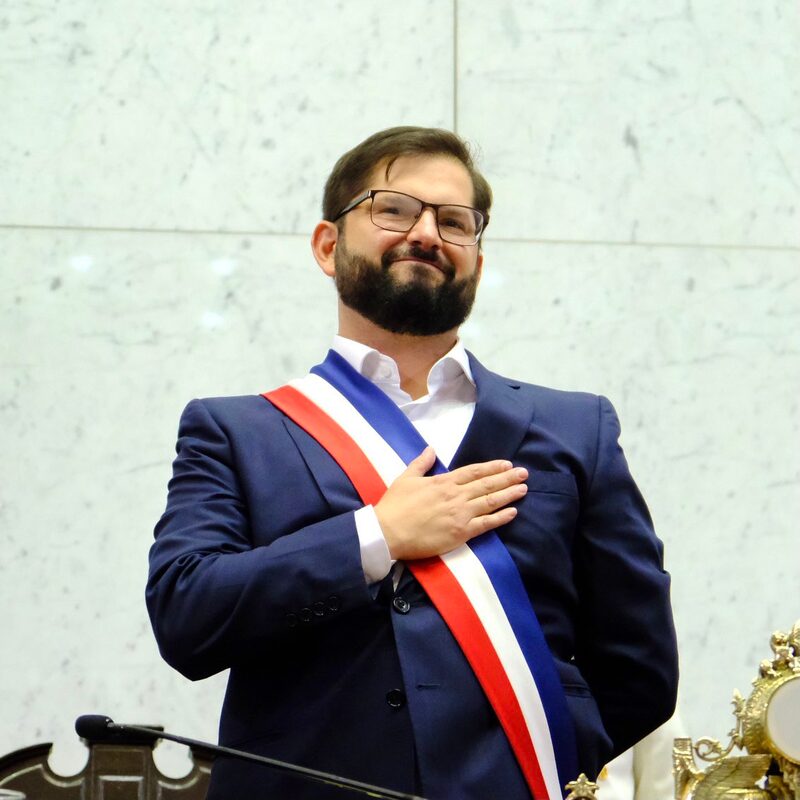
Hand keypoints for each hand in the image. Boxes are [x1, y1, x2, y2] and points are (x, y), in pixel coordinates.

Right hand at [374, 446, 527, 560]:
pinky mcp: (461, 533)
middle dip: (507, 478)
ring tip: (523, 488)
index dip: (492, 467)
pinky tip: (513, 511)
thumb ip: (421, 463)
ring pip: (490, 501)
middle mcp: (456, 495)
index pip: (474, 471)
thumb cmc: (395, 505)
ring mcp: (460, 514)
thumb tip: (431, 449)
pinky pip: (486, 524)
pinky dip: (501, 517)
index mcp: (443, 481)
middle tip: (524, 473)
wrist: (388, 532)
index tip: (506, 464)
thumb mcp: (406, 478)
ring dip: (509, 494)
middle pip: (487, 484)